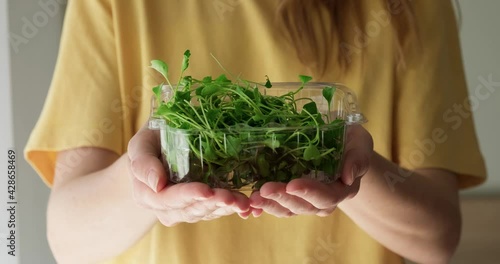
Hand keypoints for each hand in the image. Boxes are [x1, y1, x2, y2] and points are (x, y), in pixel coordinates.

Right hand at [128, 123, 249, 225]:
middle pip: (189, 210)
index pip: (167, 199)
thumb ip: (144, 163)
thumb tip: (157, 184)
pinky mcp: (199, 206)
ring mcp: (182, 209)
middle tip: (231, 198)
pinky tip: (246, 206)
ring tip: (242, 202)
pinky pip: (214, 211)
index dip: (187, 195)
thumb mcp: (141, 144)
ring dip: (225, 209)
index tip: (206, 190)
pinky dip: (231, 209)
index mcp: (146, 194)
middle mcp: (164, 207)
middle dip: (212, 204)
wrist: (161, 143)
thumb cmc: (151, 140)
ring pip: (205, 213)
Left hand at [246, 125, 372, 217]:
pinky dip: (264, 206)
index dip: (310, 192)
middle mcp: (323, 201)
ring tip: (253, 197)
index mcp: (342, 189)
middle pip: (303, 206)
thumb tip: (348, 175)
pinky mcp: (292, 197)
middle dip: (283, 198)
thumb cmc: (351, 142)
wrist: (341, 147)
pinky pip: (278, 206)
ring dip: (270, 204)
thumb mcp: (359, 143)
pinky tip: (250, 203)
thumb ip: (357, 157)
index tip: (292, 184)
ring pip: (288, 209)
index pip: (327, 196)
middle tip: (264, 189)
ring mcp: (306, 201)